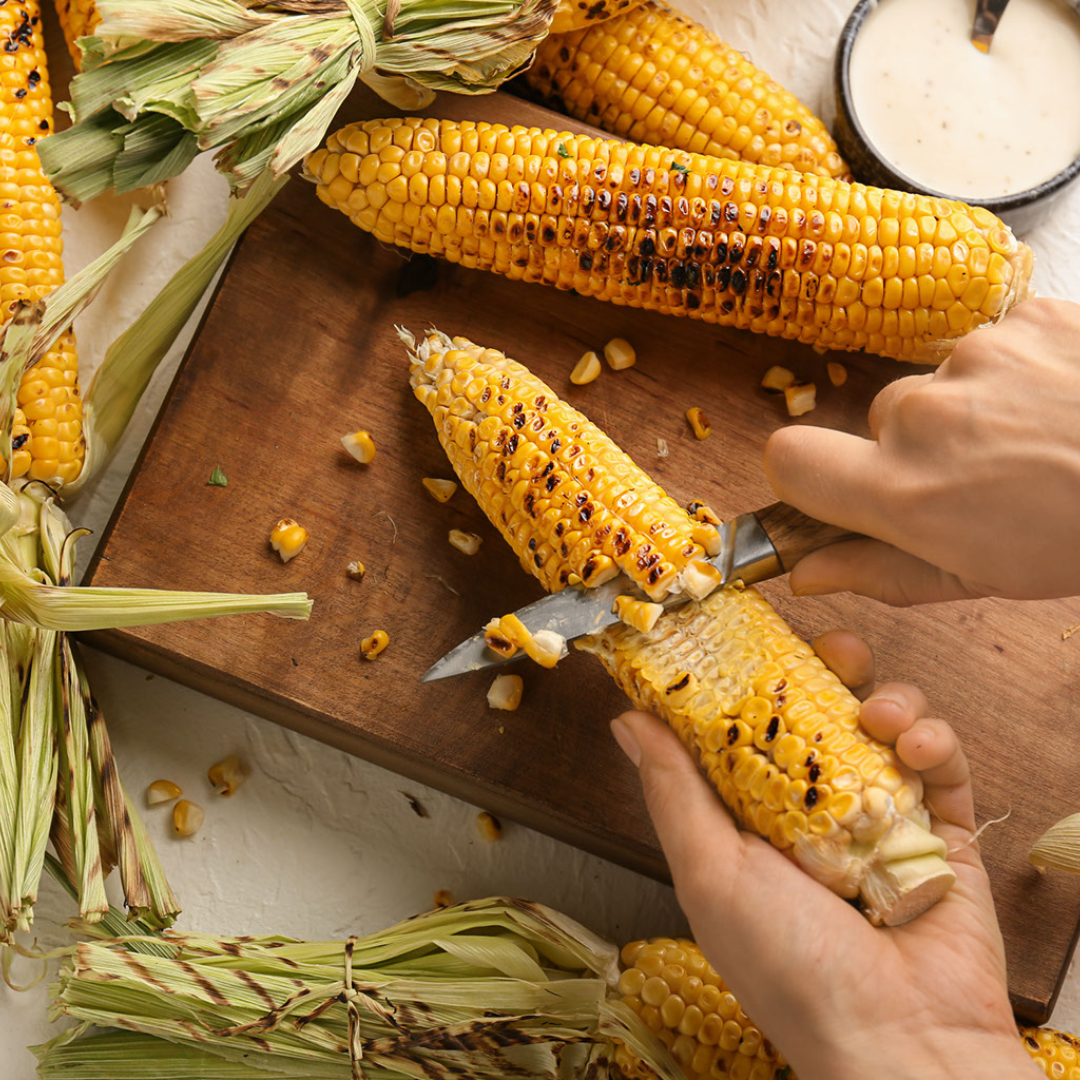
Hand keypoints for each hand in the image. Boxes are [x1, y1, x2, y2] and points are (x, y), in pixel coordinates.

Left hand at [610, 631, 1037, 1079]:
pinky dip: (935, 742)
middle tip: (828, 645)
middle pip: (817, 714)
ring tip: (881, 710)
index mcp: (750, 819)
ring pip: (880, 727)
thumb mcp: (710, 872)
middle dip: (824, 670)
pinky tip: (918, 745)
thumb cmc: (789, 969)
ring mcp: (878, 819)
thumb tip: (628, 720)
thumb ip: (673, 791)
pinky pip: (942, 767)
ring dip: (886, 699)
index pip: (743, 727)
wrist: (898, 1044)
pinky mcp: (939, 833)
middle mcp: (811, 812)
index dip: (743, 679)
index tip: (741, 632)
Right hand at [763, 298, 1079, 604]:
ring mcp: (972, 358)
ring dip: (975, 408)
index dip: (804, 473)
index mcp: (905, 493)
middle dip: (920, 446)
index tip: (839, 488)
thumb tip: (805, 574)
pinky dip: (1018, 371)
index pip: (788, 458)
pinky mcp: (1023, 317)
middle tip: (990, 475)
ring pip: (940, 382)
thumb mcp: (981, 578)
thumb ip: (879, 572)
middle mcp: (922, 417)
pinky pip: (992, 346)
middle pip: (878, 421)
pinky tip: (1063, 400)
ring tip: (1043, 436)